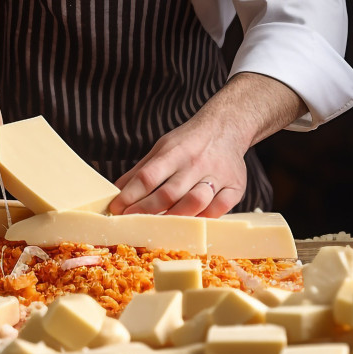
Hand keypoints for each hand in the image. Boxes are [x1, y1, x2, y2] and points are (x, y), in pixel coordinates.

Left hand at [108, 113, 246, 217]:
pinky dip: (202, 220)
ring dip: (173, 218)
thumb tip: (116, 190)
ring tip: (156, 226)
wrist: (227, 126)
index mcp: (174, 151)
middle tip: (130, 221)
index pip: (148, 177)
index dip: (130, 196)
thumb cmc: (189, 141)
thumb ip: (142, 170)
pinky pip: (219, 209)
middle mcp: (196, 163)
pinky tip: (188, 224)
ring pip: (195, 202)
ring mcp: (218, 175)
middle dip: (146, 211)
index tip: (116, 209)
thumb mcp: (162, 148)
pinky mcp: (236, 187)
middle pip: (169, 194)